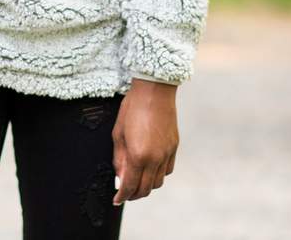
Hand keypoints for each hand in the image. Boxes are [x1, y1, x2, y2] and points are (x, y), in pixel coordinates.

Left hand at [112, 79, 178, 204]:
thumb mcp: (118, 133)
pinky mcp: (174, 148)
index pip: (130, 186)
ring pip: (158, 182)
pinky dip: (158, 175)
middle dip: (134, 195)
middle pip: (145, 189)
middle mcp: (155, 159)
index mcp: (138, 155)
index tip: (116, 200)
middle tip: (125, 193)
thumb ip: (118, 158)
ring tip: (137, 181)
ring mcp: (167, 154)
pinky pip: (167, 170)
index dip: (121, 196)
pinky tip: (150, 169)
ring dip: (147, 186)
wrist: (155, 91)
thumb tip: (119, 178)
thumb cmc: (132, 108)